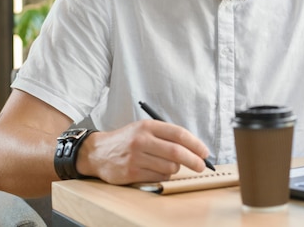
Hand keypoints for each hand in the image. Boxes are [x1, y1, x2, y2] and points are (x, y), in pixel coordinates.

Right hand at [76, 120, 209, 184]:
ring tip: (170, 165)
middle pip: (177, 153)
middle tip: (201, 166)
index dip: (196, 144)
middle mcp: (142, 140)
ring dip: (176, 169)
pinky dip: (164, 176)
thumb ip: (167, 135)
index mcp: (148, 126)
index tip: (205, 152)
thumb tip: (195, 148)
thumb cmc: (128, 140)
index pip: (179, 134)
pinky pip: (159, 177)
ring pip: (169, 168)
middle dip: (194, 161)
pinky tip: (158, 171)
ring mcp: (136, 157)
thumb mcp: (145, 129)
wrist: (98, 152)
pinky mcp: (131, 173)